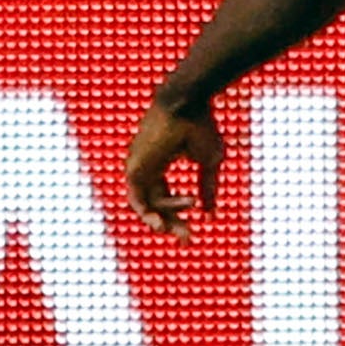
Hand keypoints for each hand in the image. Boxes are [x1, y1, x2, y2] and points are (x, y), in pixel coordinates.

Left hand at [125, 100, 223, 241]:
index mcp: (160, 166)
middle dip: (171, 224)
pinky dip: (149, 211)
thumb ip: (207, 188)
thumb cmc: (200, 127)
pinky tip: (161, 222)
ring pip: (145, 205)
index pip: (165, 199)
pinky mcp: (134, 168)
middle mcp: (145, 169)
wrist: (188, 105)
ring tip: (175, 232)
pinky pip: (140, 197)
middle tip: (188, 240)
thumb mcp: (209, 162)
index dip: (179, 216)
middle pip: (154, 206)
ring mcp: (137, 168)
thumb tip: (210, 214)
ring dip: (160, 220)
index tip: (195, 232)